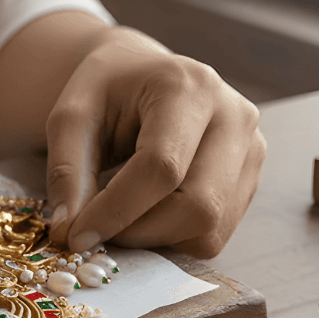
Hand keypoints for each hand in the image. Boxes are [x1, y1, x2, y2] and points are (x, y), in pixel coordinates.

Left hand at [43, 26, 264, 257]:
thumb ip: (67, 172)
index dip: (117, 211)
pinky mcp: (250, 179)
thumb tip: (71, 232)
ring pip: (208, 228)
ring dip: (154, 240)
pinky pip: (214, 234)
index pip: (161, 167)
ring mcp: (251, 150)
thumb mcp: (71, 117)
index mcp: (188, 88)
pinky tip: (147, 214)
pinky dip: (172, 239)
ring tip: (120, 219)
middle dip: (138, 232)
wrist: (144, 77)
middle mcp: (234, 117)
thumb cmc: (106, 94)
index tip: (77, 236)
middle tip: (97, 232)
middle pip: (197, 206)